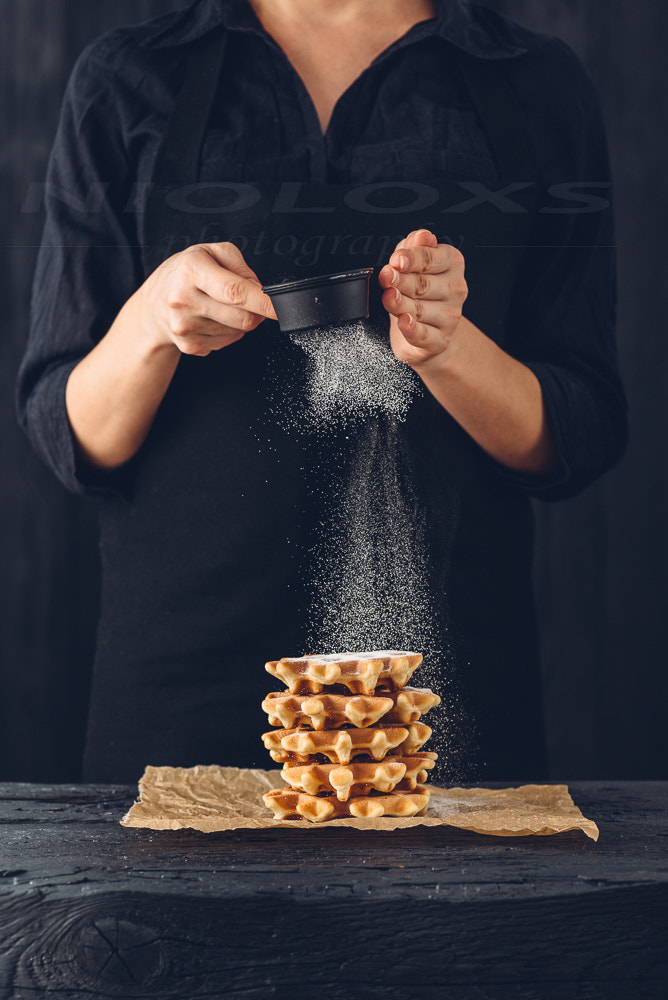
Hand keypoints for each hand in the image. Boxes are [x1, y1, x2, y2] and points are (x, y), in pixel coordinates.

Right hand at [138, 242, 276, 356]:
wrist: (153, 303)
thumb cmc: (185, 273)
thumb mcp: (210, 252)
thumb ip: (239, 266)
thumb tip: (259, 290)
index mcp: (191, 270)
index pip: (234, 292)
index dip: (263, 303)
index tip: (280, 309)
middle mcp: (184, 300)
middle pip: (242, 318)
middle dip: (257, 312)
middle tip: (250, 301)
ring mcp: (185, 327)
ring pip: (238, 332)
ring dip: (240, 320)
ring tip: (220, 306)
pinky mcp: (189, 346)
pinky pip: (227, 342)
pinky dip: (228, 332)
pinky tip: (212, 318)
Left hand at [378, 229, 467, 368]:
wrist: (428, 330)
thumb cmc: (419, 291)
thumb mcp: (414, 263)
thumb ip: (415, 248)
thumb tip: (421, 236)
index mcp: (452, 264)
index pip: (431, 259)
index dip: (411, 259)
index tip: (396, 260)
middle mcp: (455, 289)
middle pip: (423, 284)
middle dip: (401, 281)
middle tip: (386, 277)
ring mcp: (449, 317)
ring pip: (420, 309)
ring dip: (400, 303)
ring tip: (389, 297)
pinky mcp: (439, 340)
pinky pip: (423, 334)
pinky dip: (412, 328)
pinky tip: (404, 321)